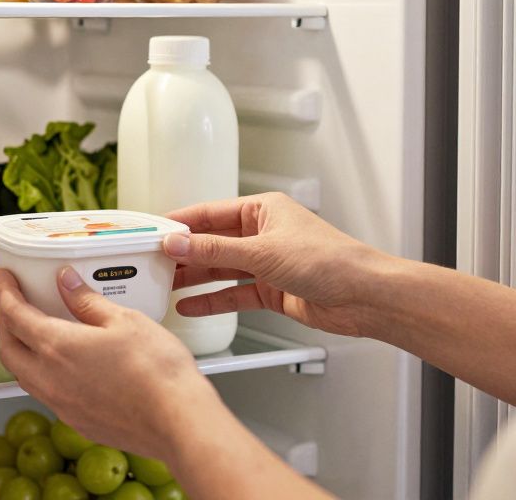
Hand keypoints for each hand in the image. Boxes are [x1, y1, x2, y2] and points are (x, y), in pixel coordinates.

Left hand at [0, 266, 224, 461]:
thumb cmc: (156, 370)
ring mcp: (61, 405)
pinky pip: (45, 394)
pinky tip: (61, 365)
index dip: (5, 292)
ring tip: (33, 332)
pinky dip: (41, 374)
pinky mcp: (76, 422)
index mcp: (56, 347)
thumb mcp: (123, 320)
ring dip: (20, 350)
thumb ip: (87, 302)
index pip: (14, 315)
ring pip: (23, 375)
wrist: (177, 421)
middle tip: (12, 303)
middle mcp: (49, 379)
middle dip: (4, 323)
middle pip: (8, 348)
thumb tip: (66, 281)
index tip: (2, 277)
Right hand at [164, 192, 393, 336]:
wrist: (364, 297)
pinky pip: (233, 294)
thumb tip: (178, 242)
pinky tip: (190, 305)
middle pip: (212, 242)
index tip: (152, 230)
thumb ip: (215, 250)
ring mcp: (267, 264)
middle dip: (183, 253)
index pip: (210, 213)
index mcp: (263, 210)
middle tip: (151, 262)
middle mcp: (263, 234)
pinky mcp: (272, 291)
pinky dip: (212, 301)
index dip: (180, 222)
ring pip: (220, 269)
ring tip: (163, 285)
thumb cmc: (330, 260)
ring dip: (193, 278)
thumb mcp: (263, 252)